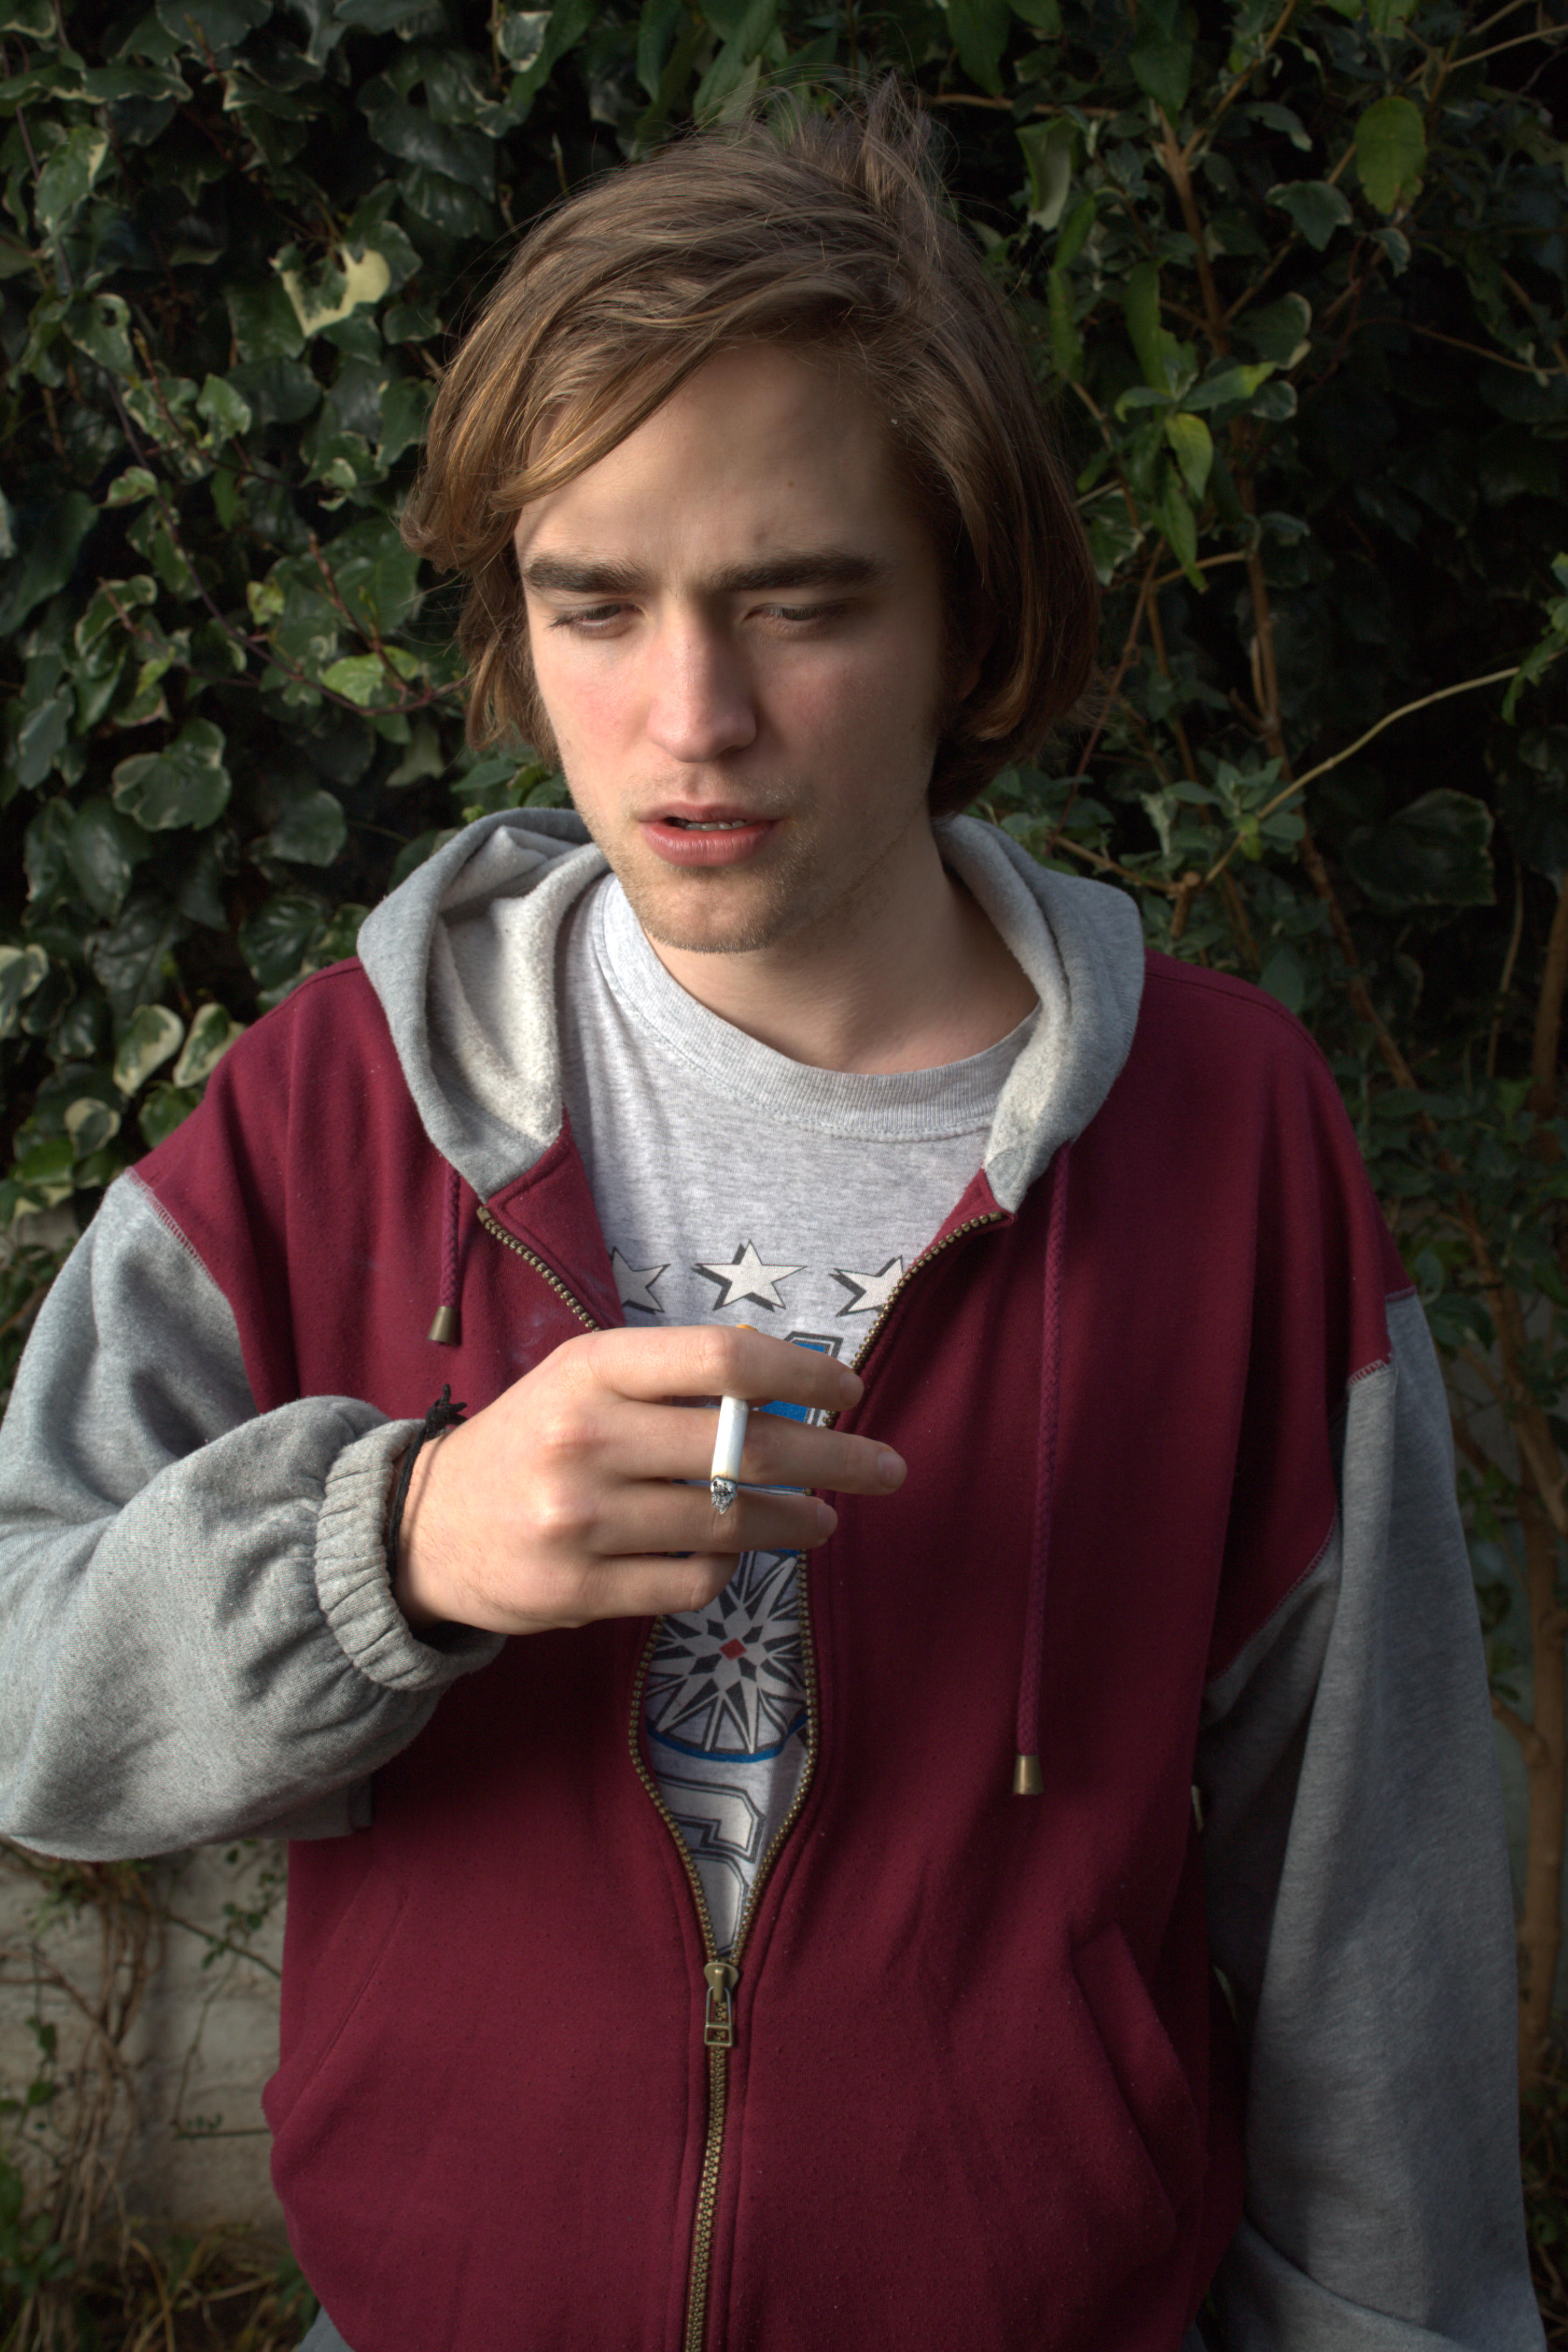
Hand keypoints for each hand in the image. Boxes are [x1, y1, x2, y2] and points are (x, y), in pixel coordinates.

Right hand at [393, 1324, 904, 1635]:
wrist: (424, 1527)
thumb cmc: (532, 1440)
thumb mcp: (584, 1380)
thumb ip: (673, 1379)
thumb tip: (791, 1390)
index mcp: (591, 1369)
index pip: (724, 1360)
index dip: (803, 1371)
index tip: (852, 1389)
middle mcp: (585, 1438)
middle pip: (745, 1447)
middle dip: (835, 1458)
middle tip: (887, 1467)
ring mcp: (579, 1520)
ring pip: (727, 1524)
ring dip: (796, 1521)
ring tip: (825, 1517)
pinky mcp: (576, 1590)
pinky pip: (690, 1585)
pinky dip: (725, 1572)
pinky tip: (733, 1559)